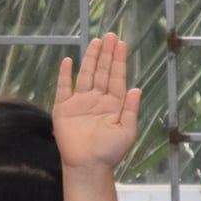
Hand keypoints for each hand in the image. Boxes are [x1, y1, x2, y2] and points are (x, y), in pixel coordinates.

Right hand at [53, 33, 140, 171]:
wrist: (88, 165)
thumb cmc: (110, 152)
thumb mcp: (126, 131)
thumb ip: (130, 110)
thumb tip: (137, 89)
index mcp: (114, 104)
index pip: (117, 77)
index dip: (119, 60)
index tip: (121, 44)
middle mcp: (98, 99)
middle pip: (103, 72)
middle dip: (107, 54)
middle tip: (111, 35)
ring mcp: (80, 102)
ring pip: (86, 75)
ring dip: (91, 59)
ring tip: (97, 42)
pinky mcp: (64, 108)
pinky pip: (63, 88)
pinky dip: (65, 75)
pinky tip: (69, 61)